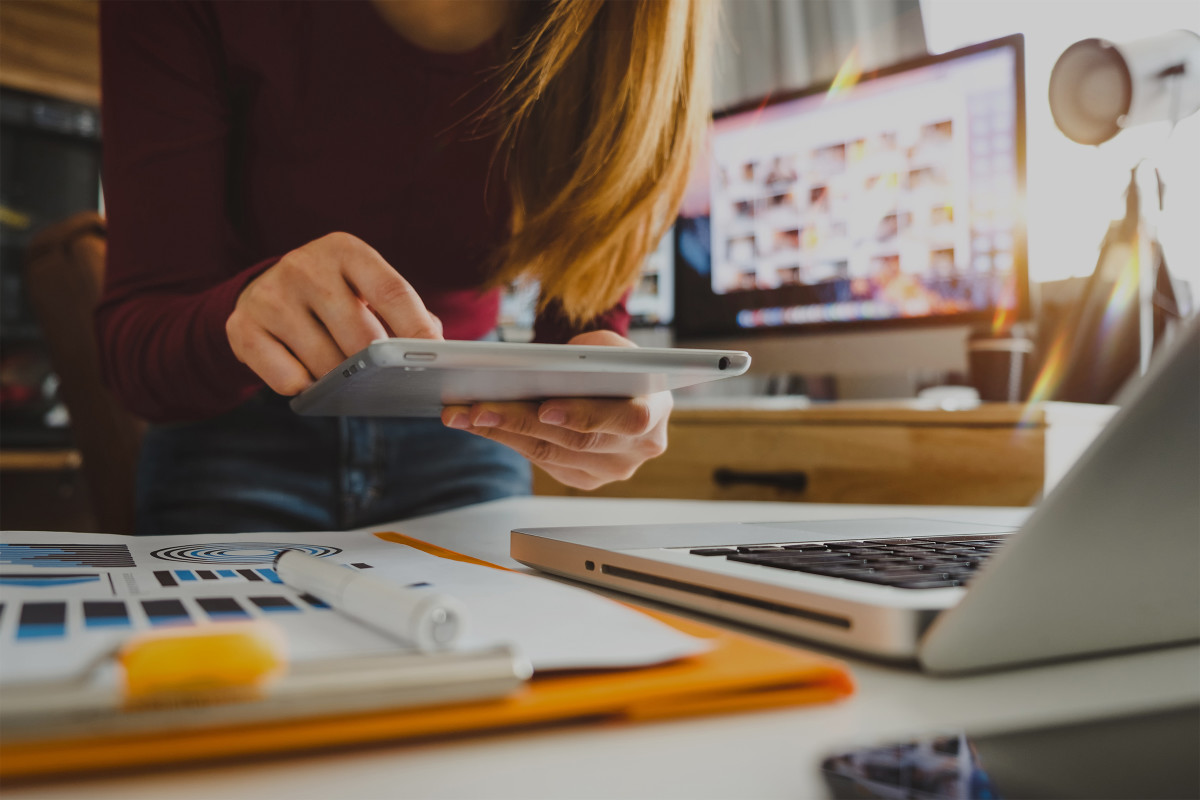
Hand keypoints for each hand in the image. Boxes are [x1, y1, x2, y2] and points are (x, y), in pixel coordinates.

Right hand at [227, 232, 441, 393]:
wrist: (264, 295)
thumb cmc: (334, 299)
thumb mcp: (368, 291)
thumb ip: (409, 314)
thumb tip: (436, 350)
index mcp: (345, 250)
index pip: (392, 292)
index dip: (418, 329)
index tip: (438, 359)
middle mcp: (304, 265)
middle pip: (361, 336)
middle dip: (378, 366)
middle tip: (385, 379)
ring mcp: (270, 295)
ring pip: (326, 363)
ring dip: (342, 380)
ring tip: (343, 373)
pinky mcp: (242, 327)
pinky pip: (289, 380)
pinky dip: (305, 387)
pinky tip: (306, 373)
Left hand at [440, 330, 671, 489]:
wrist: (626, 391)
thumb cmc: (616, 364)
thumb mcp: (610, 346)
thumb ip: (591, 352)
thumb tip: (548, 366)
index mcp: (655, 410)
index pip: (626, 420)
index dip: (585, 415)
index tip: (546, 408)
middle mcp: (639, 448)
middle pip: (576, 440)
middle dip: (523, 421)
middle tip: (480, 407)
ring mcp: (614, 469)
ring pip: (552, 454)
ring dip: (503, 432)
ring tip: (465, 414)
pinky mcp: (587, 479)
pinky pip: (543, 462)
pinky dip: (508, 440)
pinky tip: (479, 424)